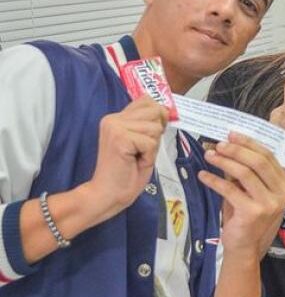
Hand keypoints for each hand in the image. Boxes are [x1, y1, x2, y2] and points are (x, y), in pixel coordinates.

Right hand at [88, 96, 167, 216]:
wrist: (107, 195)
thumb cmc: (126, 173)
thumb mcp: (142, 143)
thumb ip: (149, 125)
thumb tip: (166, 109)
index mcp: (116, 118)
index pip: (147, 101)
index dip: (157, 117)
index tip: (149, 136)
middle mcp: (113, 119)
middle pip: (155, 110)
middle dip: (156, 133)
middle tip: (141, 150)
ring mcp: (115, 127)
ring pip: (155, 127)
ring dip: (152, 147)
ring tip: (136, 157)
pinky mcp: (120, 138)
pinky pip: (151, 142)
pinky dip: (148, 156)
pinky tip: (134, 162)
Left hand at [199, 132, 284, 259]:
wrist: (244, 247)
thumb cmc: (246, 216)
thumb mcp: (250, 191)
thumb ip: (246, 172)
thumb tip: (227, 146)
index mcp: (284, 184)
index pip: (268, 156)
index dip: (249, 143)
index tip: (231, 135)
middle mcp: (281, 193)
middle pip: (259, 162)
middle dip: (236, 150)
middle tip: (218, 144)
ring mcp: (269, 204)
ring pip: (245, 173)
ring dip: (224, 162)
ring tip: (209, 156)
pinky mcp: (253, 213)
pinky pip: (231, 190)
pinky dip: (214, 180)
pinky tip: (203, 175)